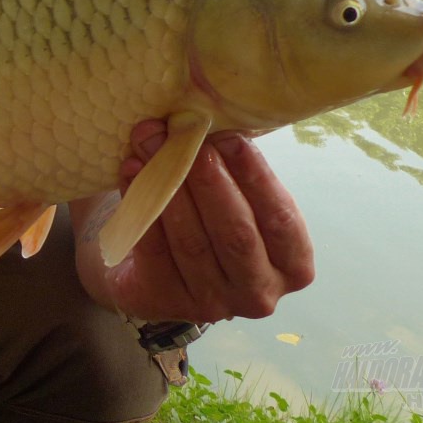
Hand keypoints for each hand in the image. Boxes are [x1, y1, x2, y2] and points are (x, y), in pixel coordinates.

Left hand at [74, 120, 314, 323]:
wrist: (152, 264)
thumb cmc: (209, 217)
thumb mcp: (235, 194)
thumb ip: (232, 165)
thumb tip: (205, 118)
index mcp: (292, 264)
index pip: (280, 220)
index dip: (256, 178)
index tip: (230, 138)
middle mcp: (259, 292)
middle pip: (235, 233)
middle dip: (208, 179)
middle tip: (184, 135)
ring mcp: (211, 304)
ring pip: (191, 241)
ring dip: (167, 185)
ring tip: (149, 141)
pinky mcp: (164, 301)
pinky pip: (152, 249)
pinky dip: (139, 206)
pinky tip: (130, 169)